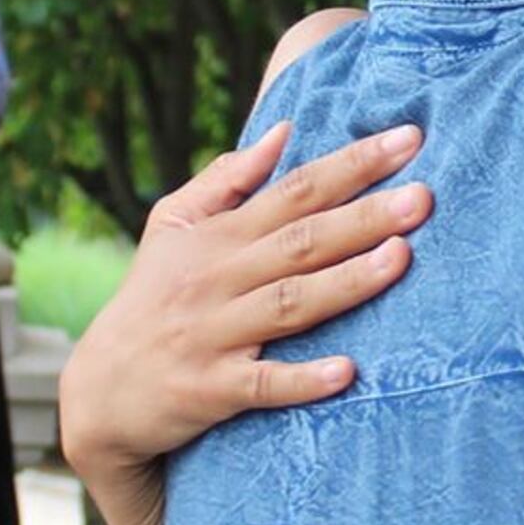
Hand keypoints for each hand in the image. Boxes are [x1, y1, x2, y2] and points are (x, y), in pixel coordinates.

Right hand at [57, 121, 431, 490]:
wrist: (99, 394)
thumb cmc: (150, 300)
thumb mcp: (172, 228)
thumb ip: (226, 179)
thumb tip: (284, 131)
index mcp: (218, 236)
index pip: (296, 189)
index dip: (353, 163)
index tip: (409, 139)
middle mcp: (218, 279)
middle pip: (302, 241)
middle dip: (364, 216)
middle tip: (424, 196)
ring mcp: (214, 335)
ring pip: (290, 304)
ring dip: (346, 282)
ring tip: (401, 259)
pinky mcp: (210, 390)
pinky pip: (261, 385)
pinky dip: (302, 379)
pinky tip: (346, 372)